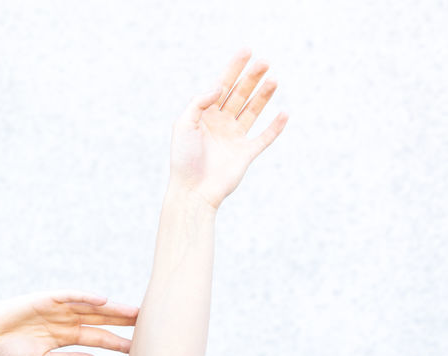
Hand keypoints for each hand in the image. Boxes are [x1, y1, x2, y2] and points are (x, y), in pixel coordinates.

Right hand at [0, 290, 139, 355]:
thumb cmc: (9, 350)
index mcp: (65, 336)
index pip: (98, 337)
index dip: (117, 342)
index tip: (138, 349)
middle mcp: (65, 320)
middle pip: (100, 320)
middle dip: (123, 322)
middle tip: (148, 325)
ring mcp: (57, 308)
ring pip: (90, 307)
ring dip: (112, 309)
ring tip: (133, 312)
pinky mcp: (46, 299)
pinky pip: (69, 296)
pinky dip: (85, 297)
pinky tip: (103, 300)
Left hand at [169, 48, 288, 209]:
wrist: (192, 192)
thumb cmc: (183, 160)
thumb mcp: (184, 124)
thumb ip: (199, 102)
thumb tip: (219, 88)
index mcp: (205, 115)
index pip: (223, 86)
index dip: (234, 68)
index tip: (247, 51)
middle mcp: (221, 124)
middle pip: (240, 94)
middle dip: (252, 77)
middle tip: (264, 62)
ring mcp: (234, 139)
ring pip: (253, 111)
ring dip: (264, 95)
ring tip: (274, 79)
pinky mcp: (245, 154)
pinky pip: (264, 138)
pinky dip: (274, 127)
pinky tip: (284, 114)